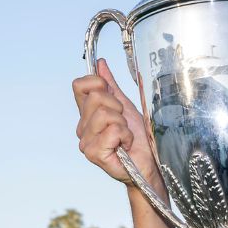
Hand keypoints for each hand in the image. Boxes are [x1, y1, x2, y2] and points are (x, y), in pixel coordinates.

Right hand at [72, 58, 159, 187]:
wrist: (148, 162)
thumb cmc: (137, 139)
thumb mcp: (125, 106)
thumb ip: (111, 86)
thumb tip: (100, 64)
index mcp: (87, 114)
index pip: (79, 85)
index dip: (98, 83)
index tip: (113, 97)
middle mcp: (82, 127)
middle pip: (96, 97)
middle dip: (117, 107)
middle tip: (124, 123)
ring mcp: (86, 142)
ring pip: (104, 114)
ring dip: (123, 124)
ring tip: (125, 136)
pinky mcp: (94, 153)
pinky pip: (112, 131)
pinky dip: (125, 136)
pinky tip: (125, 146)